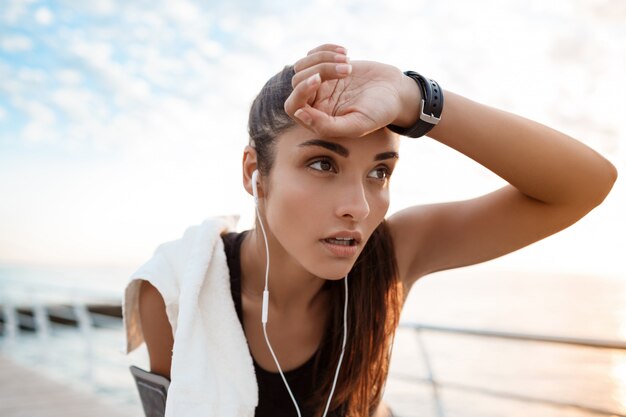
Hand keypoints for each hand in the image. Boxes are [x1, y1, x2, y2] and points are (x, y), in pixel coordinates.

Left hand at [284, 44, 417, 137]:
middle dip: (320, 70)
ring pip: (302, 65)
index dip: (301, 91)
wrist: (396, 92)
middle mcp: (315, 102)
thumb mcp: (356, 125)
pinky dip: (326, 49)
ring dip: (324, 58)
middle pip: (298, 81)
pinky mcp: (326, 65)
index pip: (293, 106)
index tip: (319, 79)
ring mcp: (320, 83)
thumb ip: (327, 126)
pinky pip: (313, 53)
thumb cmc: (379, 113)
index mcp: (318, 119)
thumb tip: (299, 114)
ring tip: (347, 61)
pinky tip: (346, 52)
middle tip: (346, 70)